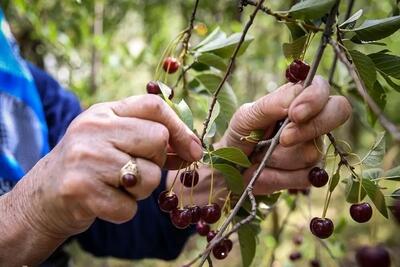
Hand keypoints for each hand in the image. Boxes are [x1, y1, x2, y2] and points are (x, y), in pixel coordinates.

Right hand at [13, 95, 202, 238]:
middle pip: (158, 140)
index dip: (182, 128)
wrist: (44, 196)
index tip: (194, 150)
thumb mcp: (115, 139)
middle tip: (135, 169)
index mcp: (104, 111)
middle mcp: (92, 129)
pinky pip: (131, 206)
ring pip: (150, 176)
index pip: (154, 106)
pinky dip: (124, 210)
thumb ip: (149, 136)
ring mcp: (85, 158)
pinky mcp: (81, 190)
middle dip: (157, 161)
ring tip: (116, 186)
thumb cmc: (90, 165)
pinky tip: (105, 201)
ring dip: (141, 190)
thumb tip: (193, 147)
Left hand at [219, 76, 350, 193]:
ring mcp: (314, 147)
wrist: (231, 167)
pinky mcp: (310, 173)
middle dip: (309, 129)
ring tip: (260, 156)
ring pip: (312, 152)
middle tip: (283, 139)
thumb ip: (271, 105)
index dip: (314, 100)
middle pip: (338, 113)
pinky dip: (279, 176)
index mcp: (297, 99)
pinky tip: (265, 172)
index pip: (322, 90)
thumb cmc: (240, 134)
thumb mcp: (247, 115)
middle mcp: (312, 121)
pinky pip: (305, 176)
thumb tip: (296, 97)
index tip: (294, 114)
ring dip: (278, 157)